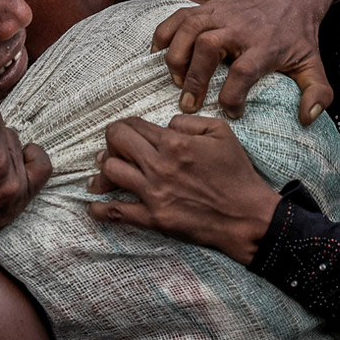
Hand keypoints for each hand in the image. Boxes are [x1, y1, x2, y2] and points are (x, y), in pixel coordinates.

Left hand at [86, 115, 279, 264]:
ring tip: (103, 169)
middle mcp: (159, 166)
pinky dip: (101, 209)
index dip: (126, 124)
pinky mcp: (154, 218)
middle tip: (113, 144)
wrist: (246, 217)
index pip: (135, 126)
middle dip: (111, 139)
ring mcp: (154, 194)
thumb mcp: (220, 132)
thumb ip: (188, 121)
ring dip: (104, 168)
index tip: (126, 129)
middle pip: (117, 143)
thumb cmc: (236, 173)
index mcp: (174, 143)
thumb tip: (166, 125)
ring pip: (111, 173)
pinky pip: (118, 212)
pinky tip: (93, 205)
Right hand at [151, 0, 339, 124]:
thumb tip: (308, 119)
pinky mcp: (207, 7)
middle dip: (195, 76)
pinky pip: (177, 17)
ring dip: (176, 56)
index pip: (244, 70)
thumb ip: (317, 93)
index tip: (232, 111)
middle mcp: (239, 27)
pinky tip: (158, 55)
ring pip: (189, 29)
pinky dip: (163, 34)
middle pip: (208, 46)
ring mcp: (220, 13)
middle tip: (188, 104)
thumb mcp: (313, 64)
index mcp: (265, 45)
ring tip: (175, 81)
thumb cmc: (297, 36)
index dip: (233, 95)